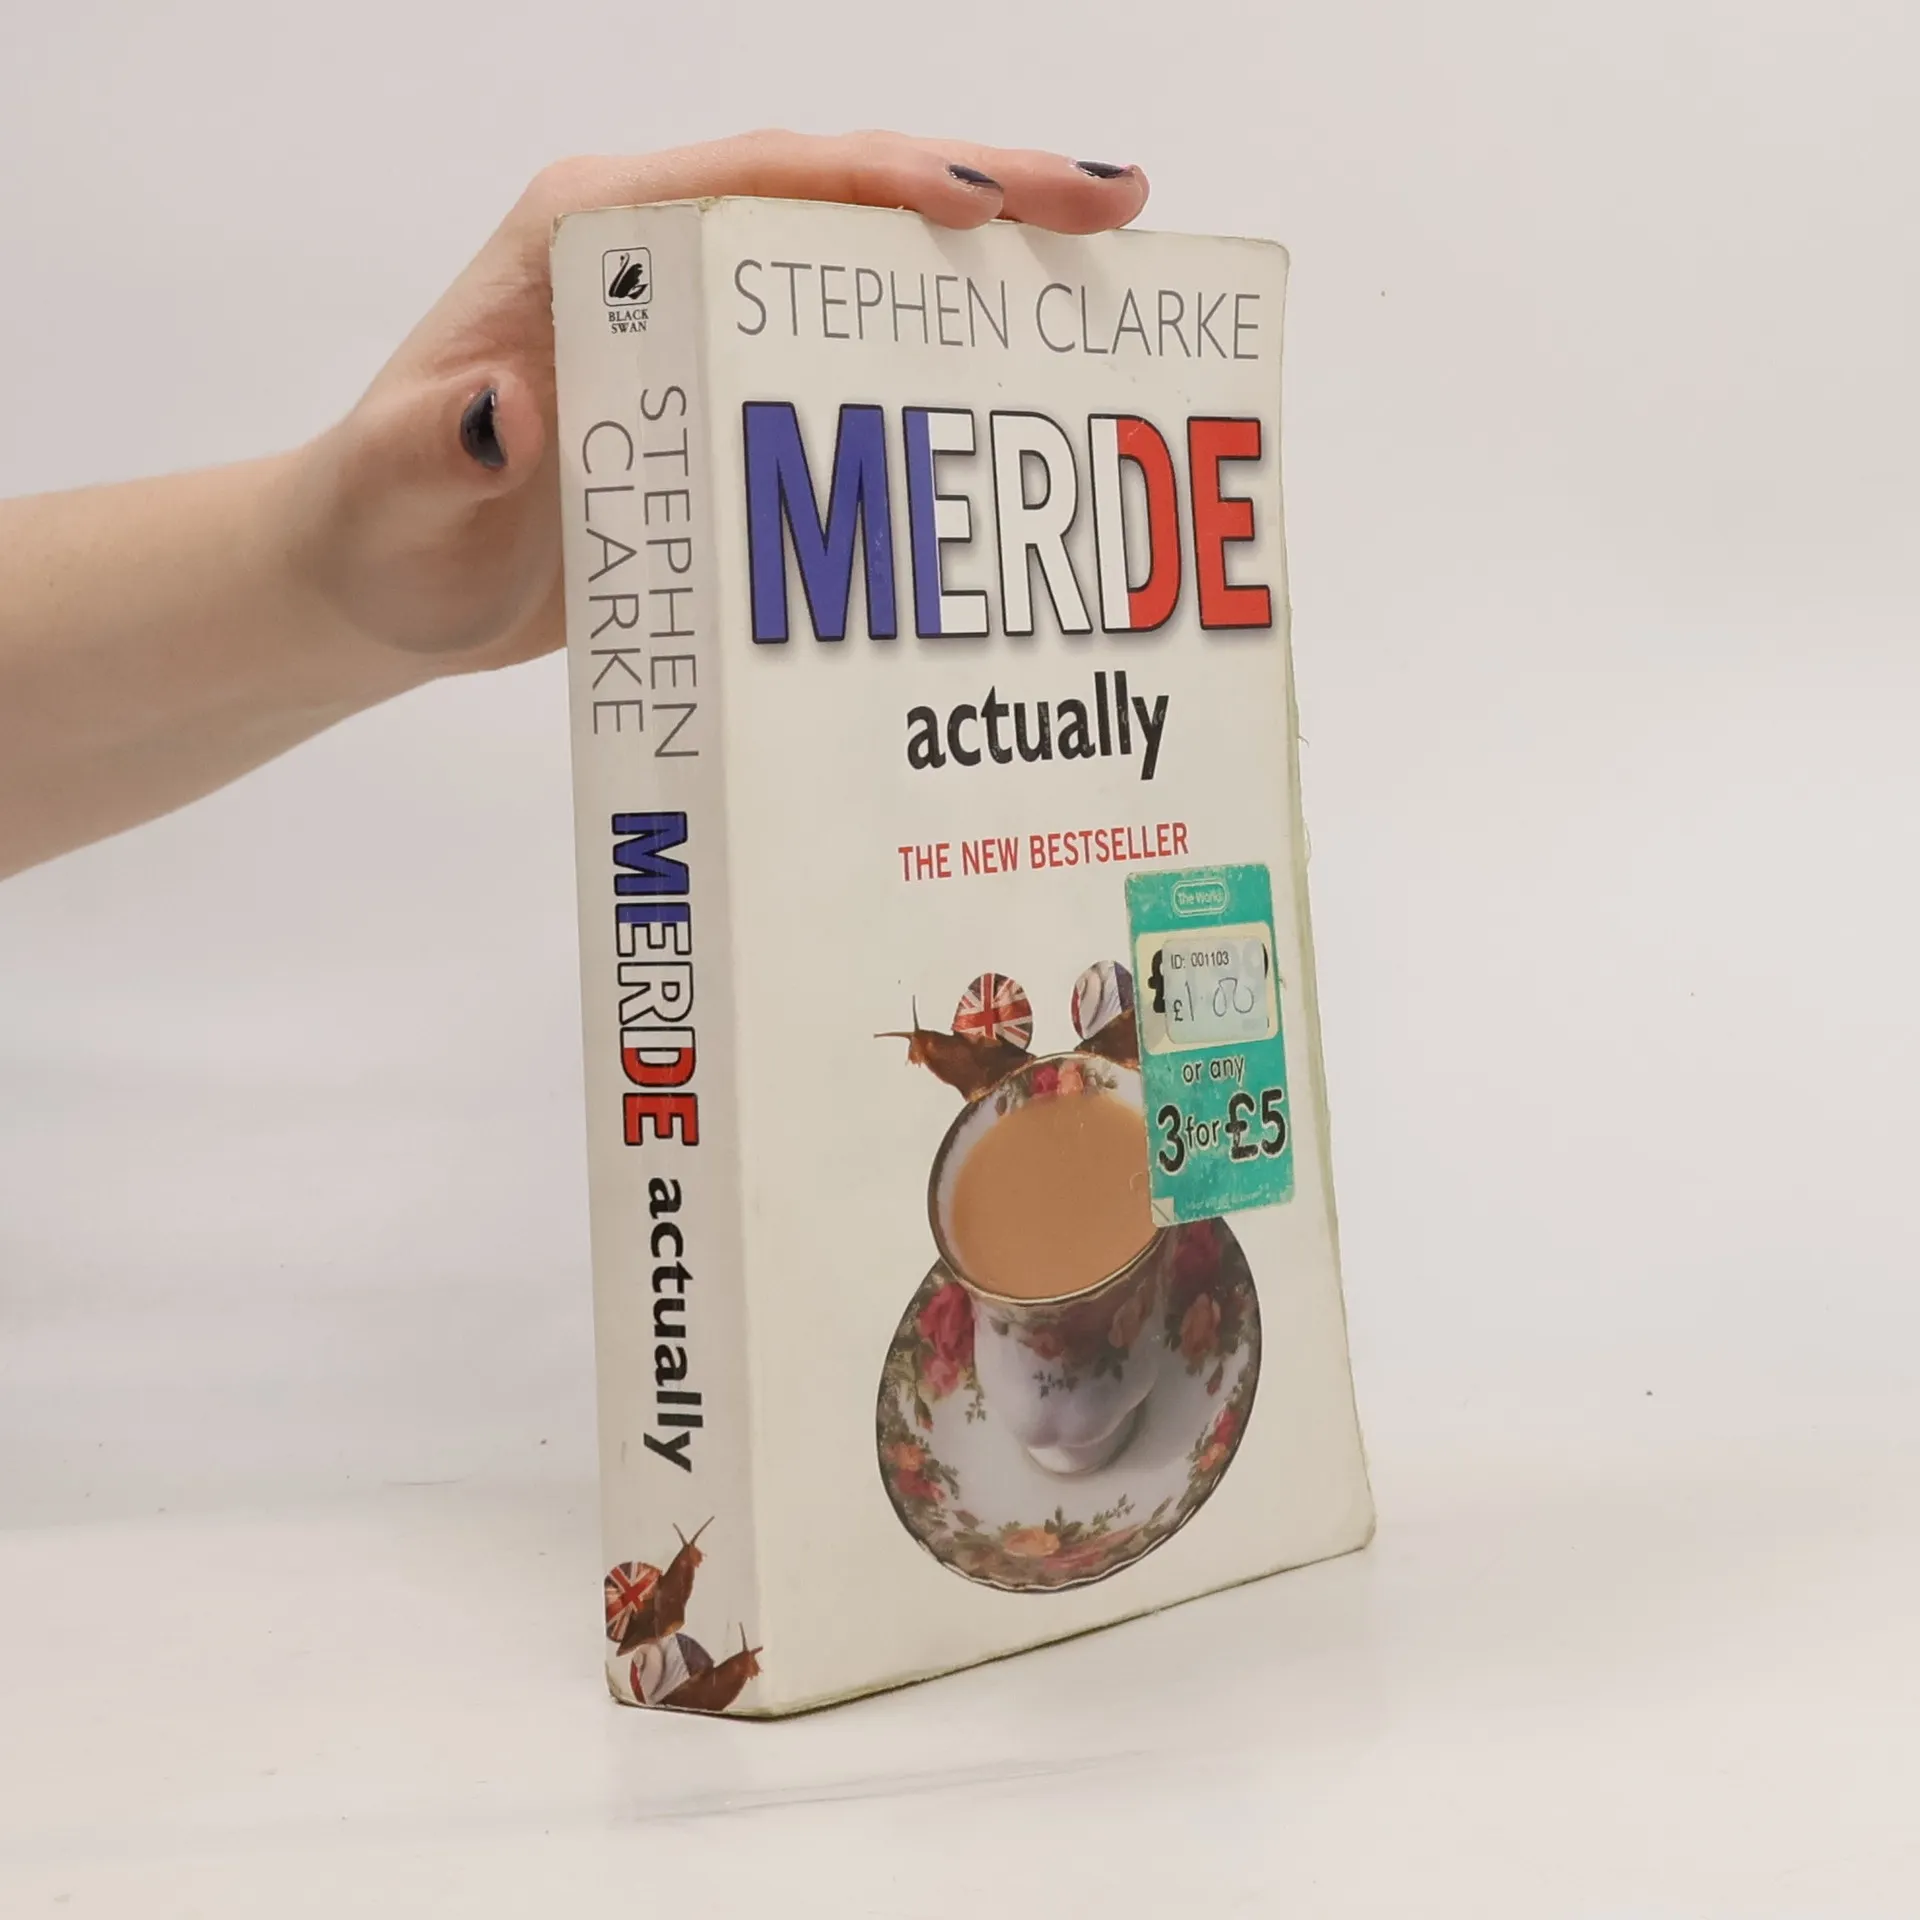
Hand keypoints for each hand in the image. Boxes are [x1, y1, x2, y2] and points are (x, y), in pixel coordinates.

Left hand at [289, 130, 1149, 678]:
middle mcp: (656, 254)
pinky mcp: (726, 391)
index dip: (875, 185)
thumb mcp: (399, 490)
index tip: (979, 212)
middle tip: (1114, 206)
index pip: (753, 179)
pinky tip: (1017, 374)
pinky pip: (848, 349)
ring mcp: (700, 320)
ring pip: (860, 261)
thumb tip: (509, 413)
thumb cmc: (385, 528)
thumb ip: (444, 446)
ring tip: (1104, 263)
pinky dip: (935, 350)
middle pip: (839, 194)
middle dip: (982, 191)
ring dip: (985, 259)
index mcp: (586, 235)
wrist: (384, 582)